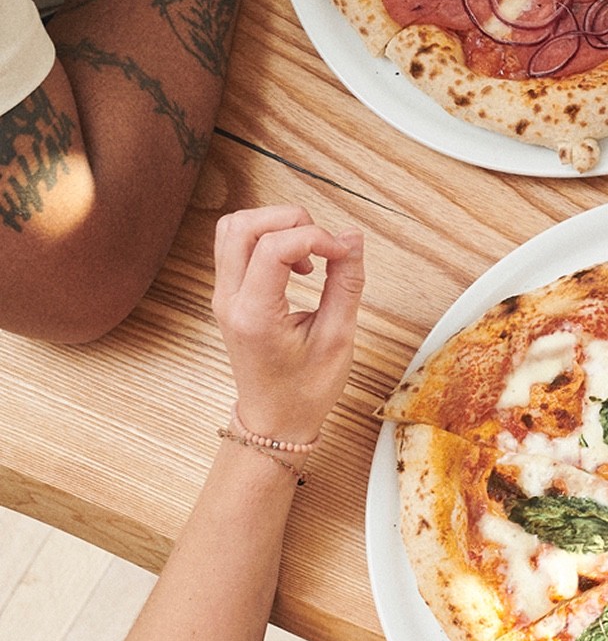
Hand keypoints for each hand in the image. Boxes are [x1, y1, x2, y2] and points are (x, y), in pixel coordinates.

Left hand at [213, 207, 362, 443]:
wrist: (274, 420)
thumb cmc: (305, 390)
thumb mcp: (338, 338)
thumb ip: (345, 283)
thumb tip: (352, 238)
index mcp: (255, 315)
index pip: (274, 246)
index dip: (316, 237)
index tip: (344, 252)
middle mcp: (229, 300)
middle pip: (243, 225)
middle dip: (290, 220)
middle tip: (323, 245)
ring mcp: (223, 296)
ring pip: (234, 229)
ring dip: (275, 226)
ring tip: (308, 253)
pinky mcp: (228, 294)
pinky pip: (235, 246)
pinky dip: (268, 239)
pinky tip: (296, 263)